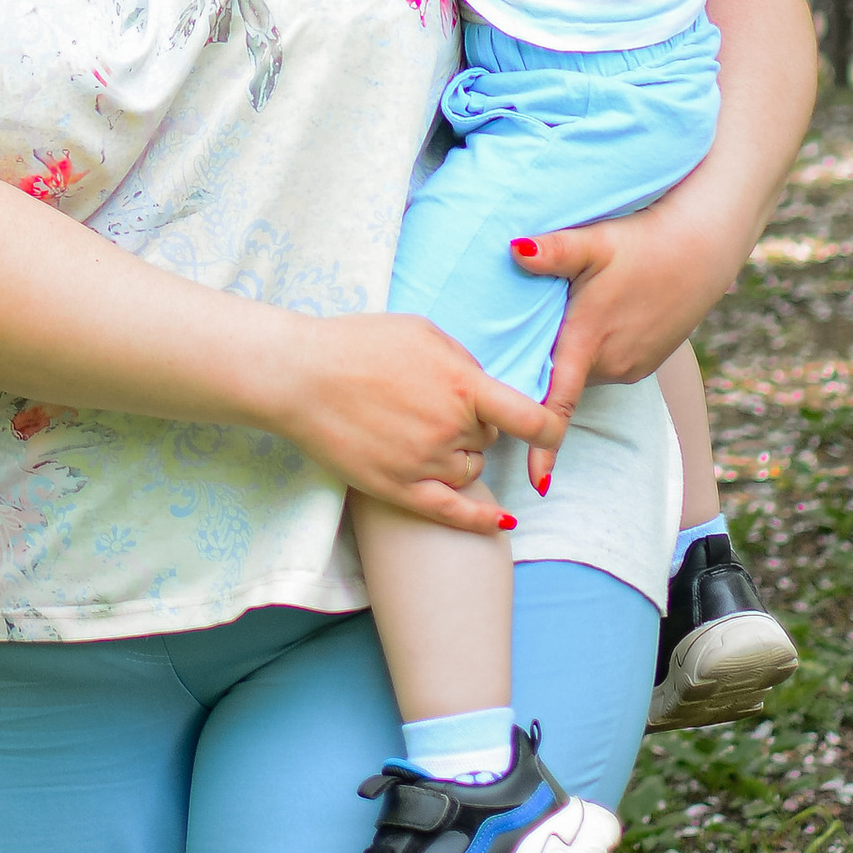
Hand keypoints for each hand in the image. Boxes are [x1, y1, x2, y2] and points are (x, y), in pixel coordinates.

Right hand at [271, 310, 560, 532]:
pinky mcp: (399, 489)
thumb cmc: (358, 344)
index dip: (550, 428)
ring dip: (460, 456)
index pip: (531, 420)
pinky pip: (452, 513)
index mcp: (462, 386)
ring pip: (470, 471)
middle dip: (474, 426)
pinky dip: (481, 519)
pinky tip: (502, 521)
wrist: (300, 376)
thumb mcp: (423, 331)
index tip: (552, 430)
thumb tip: (487, 387)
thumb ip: (464, 362)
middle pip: (489, 441)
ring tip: (417, 429)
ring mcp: (425, 464)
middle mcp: (450, 429)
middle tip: (432, 403)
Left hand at [514, 204, 744, 478]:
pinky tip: (595, 320)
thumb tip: (514, 248)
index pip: (560, 405)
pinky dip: (593, 353)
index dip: (545, 447)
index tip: (535, 484)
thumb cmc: (643, 242)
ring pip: (585, 374)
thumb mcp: (594, 243)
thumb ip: (553, 251)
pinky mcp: (645, 363)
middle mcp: (611, 364)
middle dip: (540, 373)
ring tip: (562, 322)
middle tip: (512, 342)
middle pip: (562, 381)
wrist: (701, 248)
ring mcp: (630, 366)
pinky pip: (606, 366)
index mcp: (589, 341)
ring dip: (570, 359)